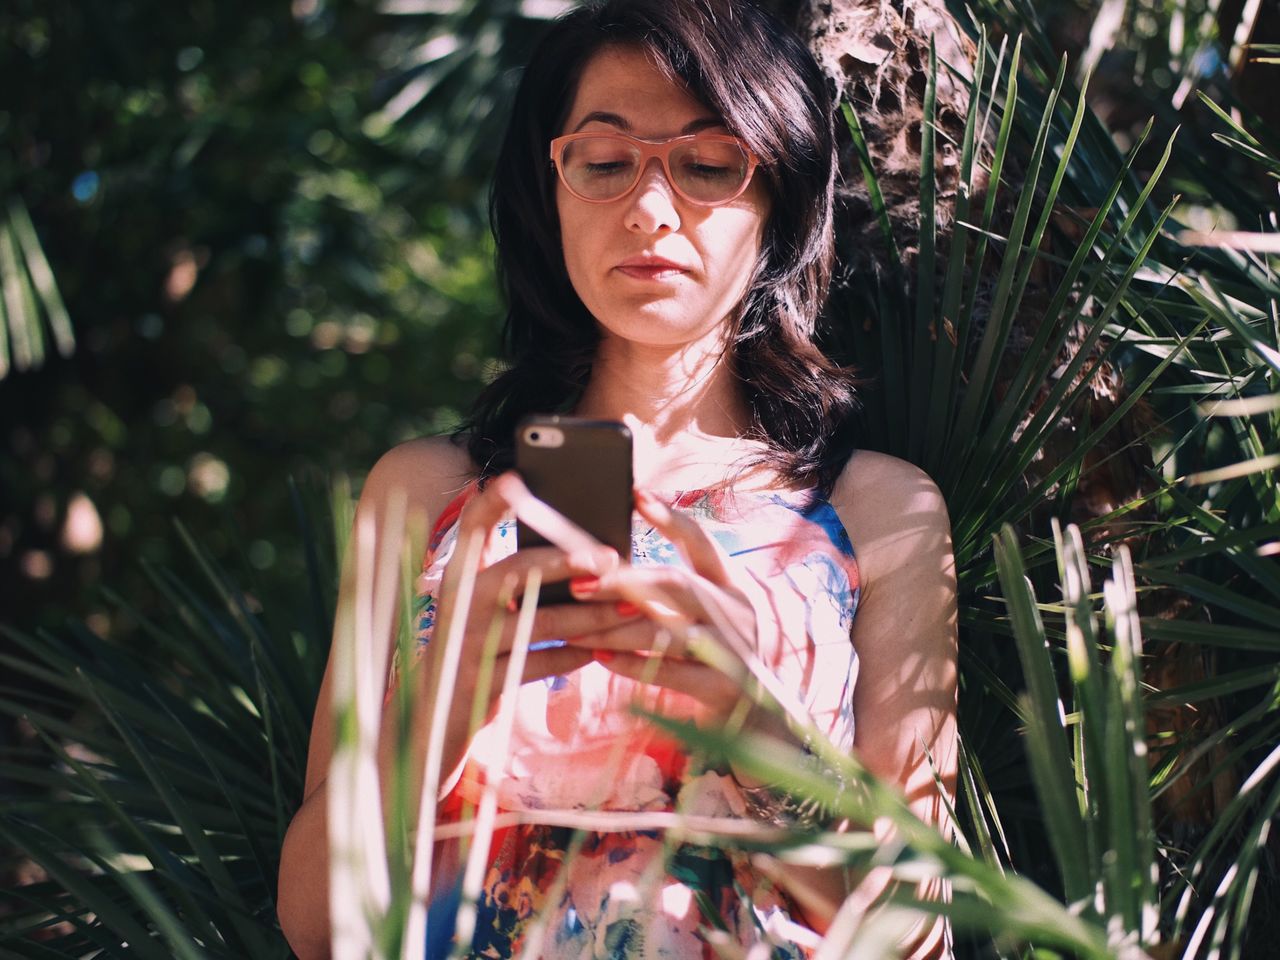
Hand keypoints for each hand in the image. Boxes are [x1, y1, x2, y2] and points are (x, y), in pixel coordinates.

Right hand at [423, 471, 638, 719]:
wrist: (429, 722)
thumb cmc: (472, 652)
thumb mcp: (483, 611)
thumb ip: (516, 580)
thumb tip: (585, 554)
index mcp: (458, 575)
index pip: (472, 525)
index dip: (493, 500)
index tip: (516, 476)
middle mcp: (458, 603)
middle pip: (517, 570)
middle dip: (568, 560)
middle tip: (612, 557)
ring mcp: (467, 644)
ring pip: (540, 622)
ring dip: (591, 616)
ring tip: (630, 608)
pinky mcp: (480, 682)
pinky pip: (539, 665)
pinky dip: (573, 658)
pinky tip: (601, 652)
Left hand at [562, 488, 791, 740]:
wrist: (769, 713)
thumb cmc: (727, 651)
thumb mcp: (716, 610)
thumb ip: (679, 587)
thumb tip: (617, 560)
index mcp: (733, 583)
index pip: (701, 542)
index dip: (671, 518)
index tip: (637, 495)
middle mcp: (735, 610)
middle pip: (677, 584)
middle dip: (625, 581)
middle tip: (580, 581)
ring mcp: (732, 649)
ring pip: (666, 630)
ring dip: (614, 628)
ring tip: (574, 626)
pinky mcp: (723, 687)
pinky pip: (669, 672)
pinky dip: (630, 664)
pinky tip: (598, 656)